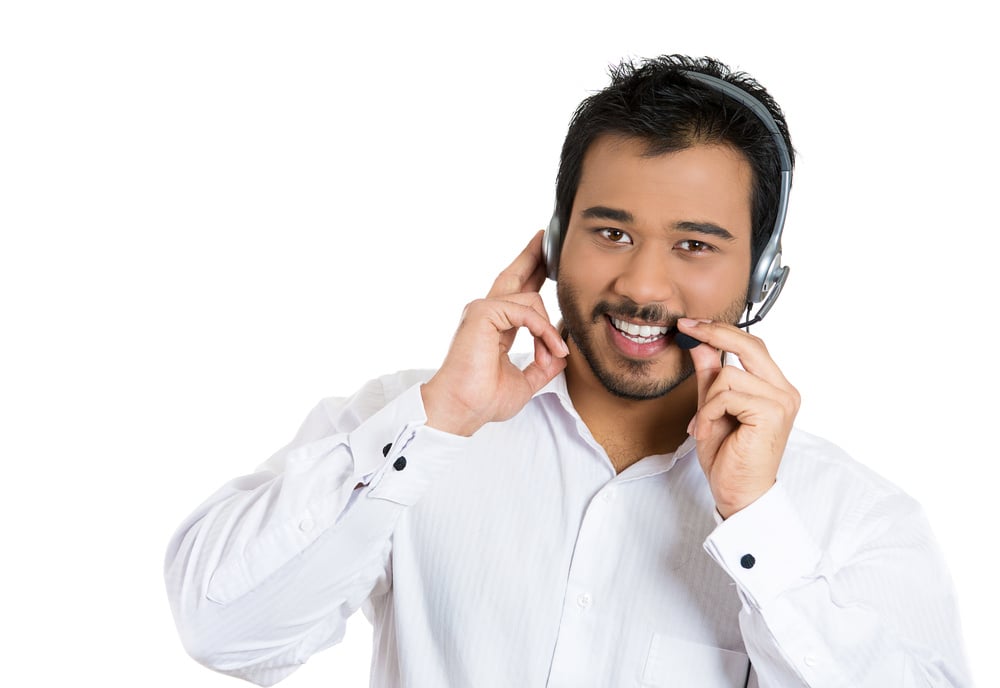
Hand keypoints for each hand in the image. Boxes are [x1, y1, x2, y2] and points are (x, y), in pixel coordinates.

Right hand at [422, 231, 568, 435]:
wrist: (462, 409)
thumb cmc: (483, 400)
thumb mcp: (526, 381)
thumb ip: (543, 364)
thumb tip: (562, 352)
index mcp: (494, 327)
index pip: (517, 294)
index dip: (532, 275)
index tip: (547, 262)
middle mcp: (486, 314)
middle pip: (514, 275)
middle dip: (533, 256)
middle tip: (546, 237)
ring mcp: (482, 310)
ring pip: (531, 298)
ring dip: (549, 329)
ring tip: (553, 355)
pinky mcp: (482, 313)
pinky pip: (526, 311)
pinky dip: (542, 330)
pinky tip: (549, 350)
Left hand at [678, 318, 799, 518]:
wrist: (738, 493)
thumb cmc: (729, 456)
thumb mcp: (712, 406)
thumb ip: (709, 374)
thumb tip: (698, 342)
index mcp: (776, 387)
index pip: (752, 345)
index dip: (721, 330)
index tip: (691, 324)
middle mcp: (785, 391)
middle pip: (749, 344)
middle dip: (714, 334)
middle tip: (686, 329)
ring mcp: (781, 401)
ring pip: (728, 374)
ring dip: (707, 400)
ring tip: (706, 424)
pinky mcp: (771, 413)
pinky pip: (726, 395)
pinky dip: (709, 412)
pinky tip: (709, 431)